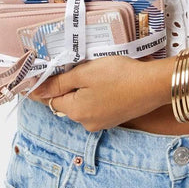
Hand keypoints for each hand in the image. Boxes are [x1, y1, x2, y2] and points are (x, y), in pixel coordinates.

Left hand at [28, 56, 165, 131]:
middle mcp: (86, 123)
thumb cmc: (119, 76)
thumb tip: (35, 92)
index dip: (48, 84)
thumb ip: (59, 82)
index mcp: (75, 111)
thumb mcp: (85, 73)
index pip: (50, 99)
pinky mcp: (114, 118)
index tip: (48, 71)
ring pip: (82, 103)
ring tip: (93, 71)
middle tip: (76, 65)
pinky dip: (96, 94)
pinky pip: (96, 105)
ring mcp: (102, 122)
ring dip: (83, 89)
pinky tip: (106, 81)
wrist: (153, 85)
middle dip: (67, 85)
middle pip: (67, 102)